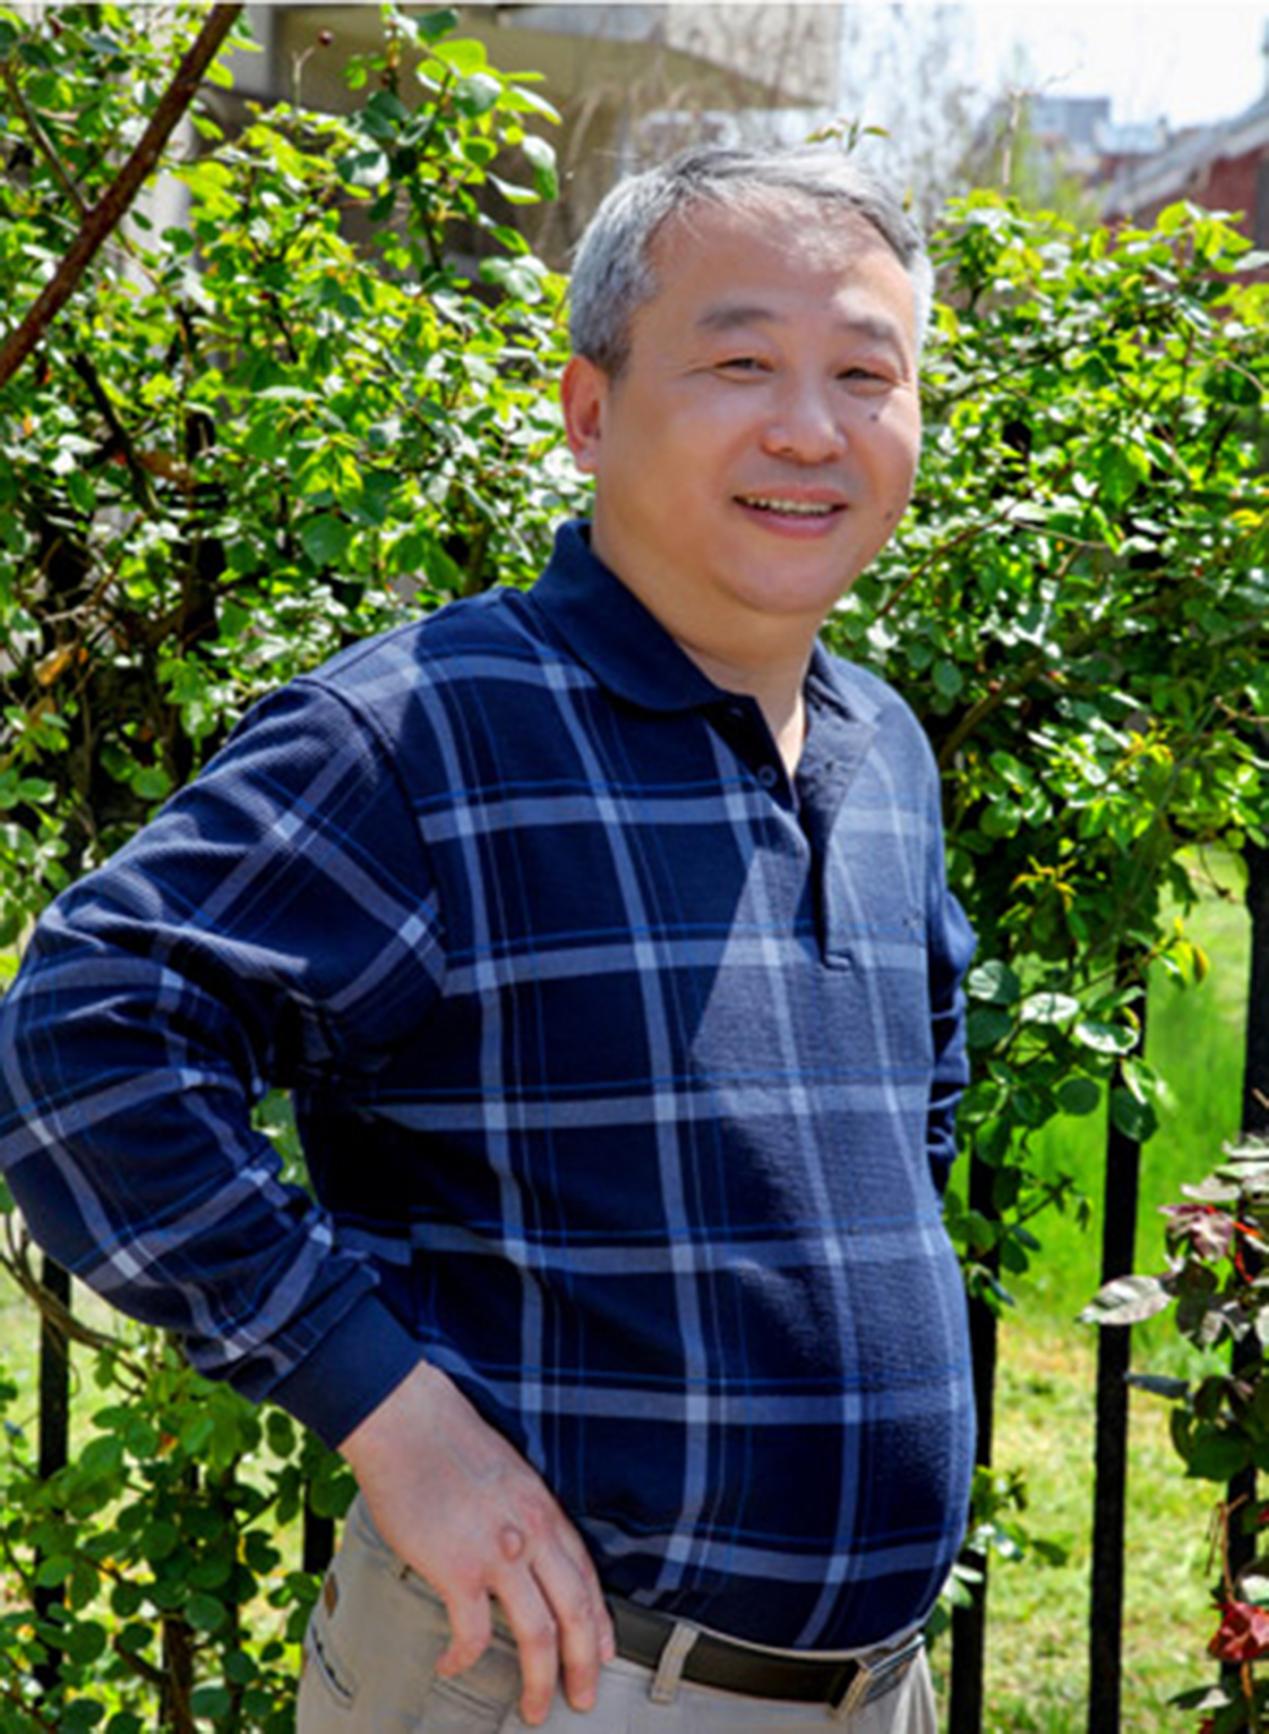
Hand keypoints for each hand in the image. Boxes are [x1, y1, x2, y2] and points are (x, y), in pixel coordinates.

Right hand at [338, 1359, 615, 1724]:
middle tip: (583, 1699)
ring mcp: (498, 1554)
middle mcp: (532, 1534)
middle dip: (584, 1665)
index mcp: (545, 1510)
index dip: (599, 1624)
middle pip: (576, 1613)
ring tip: (536, 1709)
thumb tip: (520, 1555)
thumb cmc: (448, 1442)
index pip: (587, 1578)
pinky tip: (453, 1666)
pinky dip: (465, 1658)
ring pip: (538, 1634)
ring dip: (541, 1680)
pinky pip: (471, 1632)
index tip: (602, 1655)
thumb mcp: (508, 1476)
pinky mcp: (457, 1567)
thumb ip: (521, 1516)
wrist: (408, 1420)